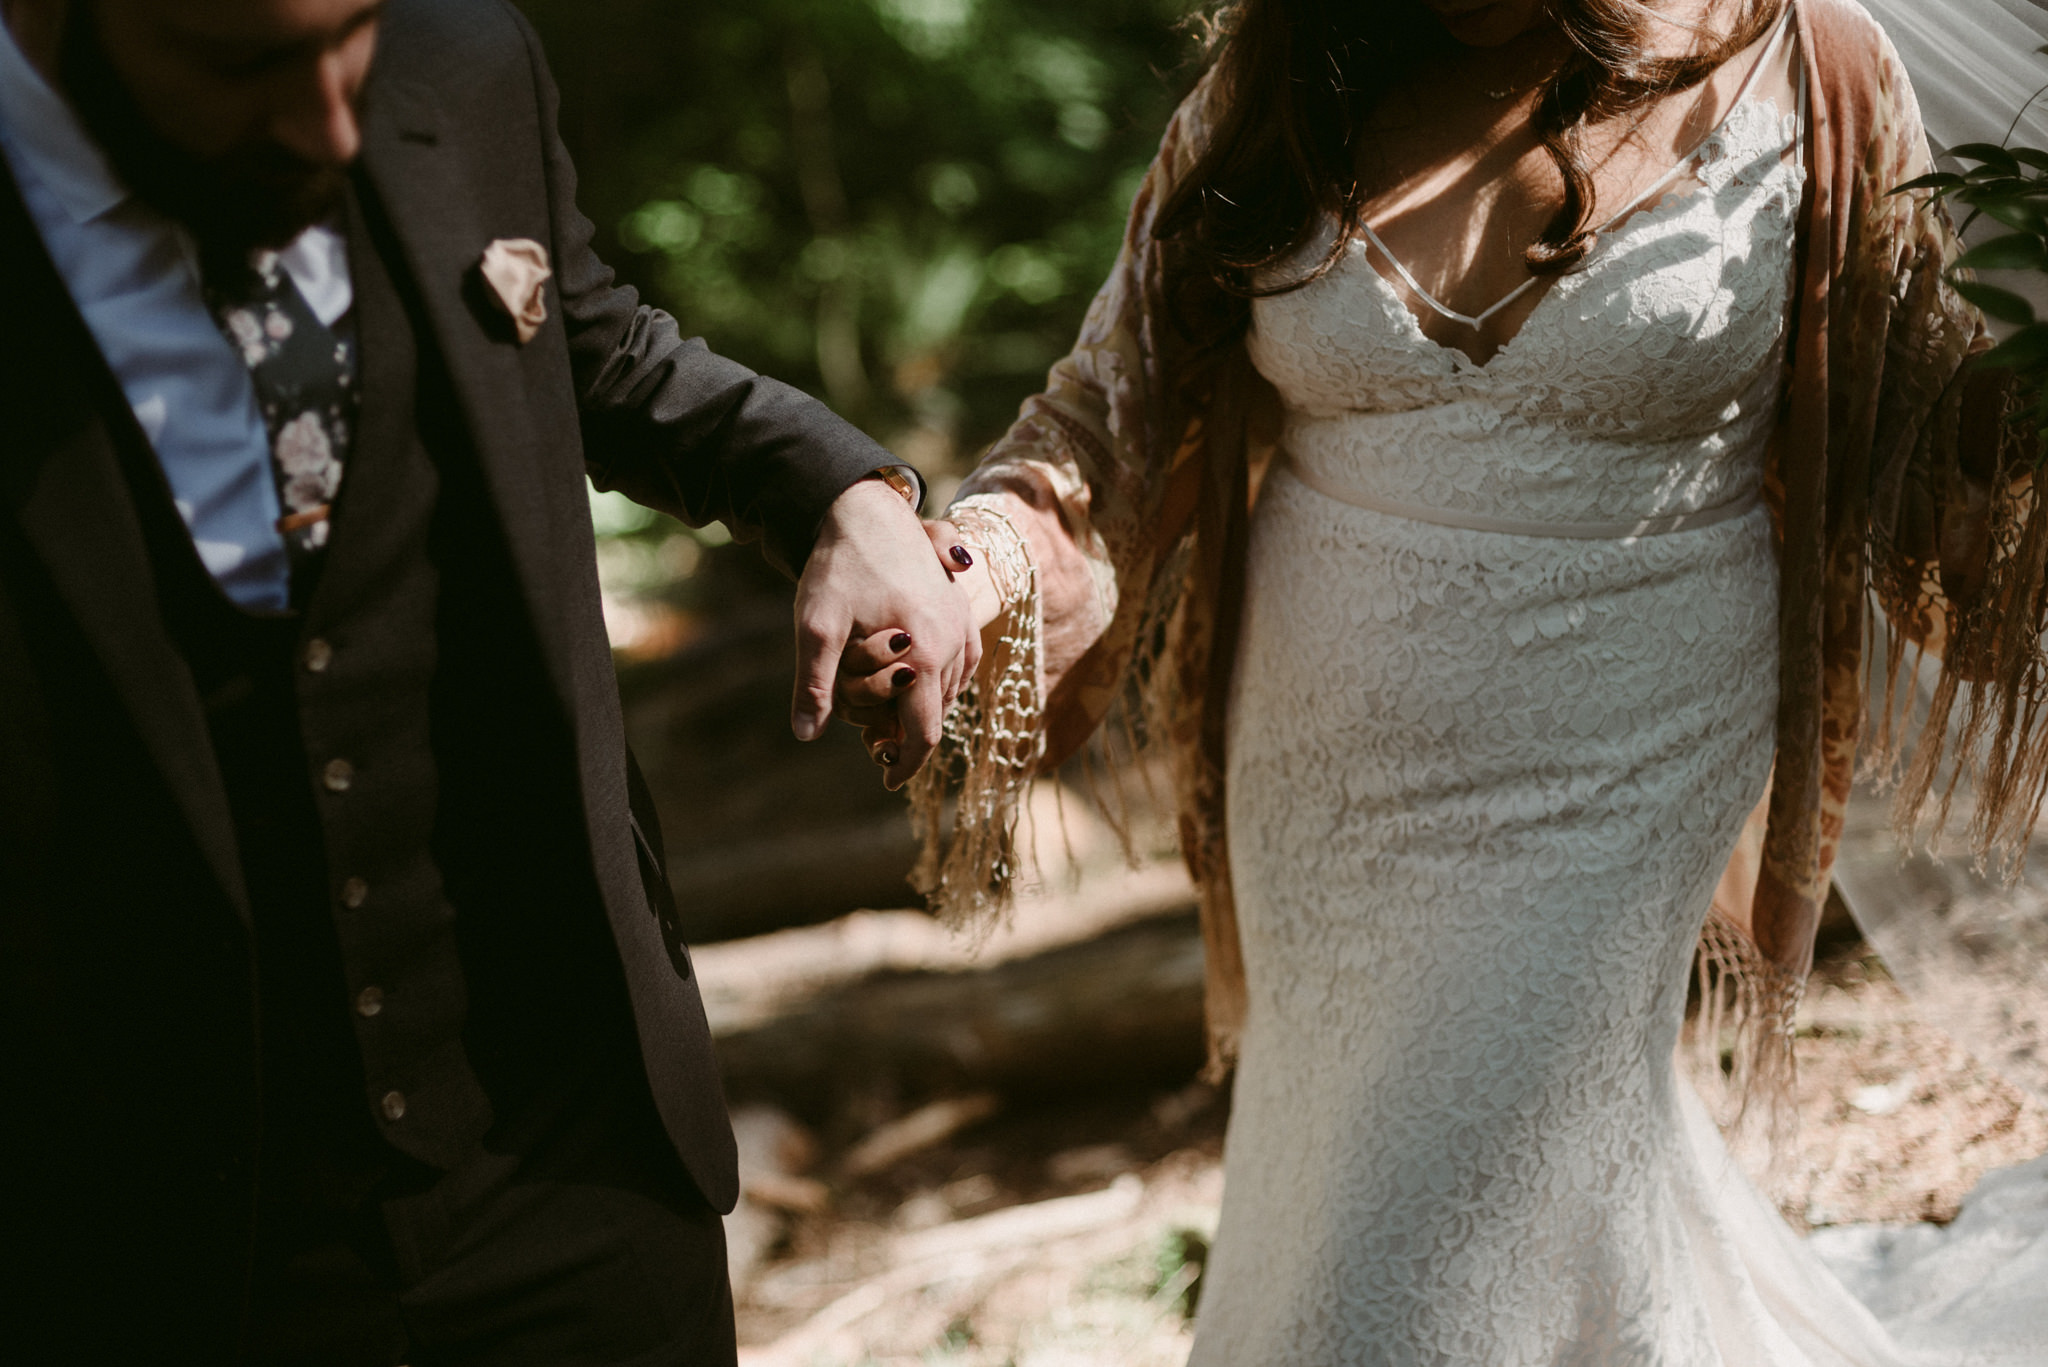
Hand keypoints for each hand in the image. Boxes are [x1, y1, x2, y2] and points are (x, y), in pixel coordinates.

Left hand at [792, 480, 978, 787]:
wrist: (864, 509)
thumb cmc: (837, 567)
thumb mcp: (815, 627)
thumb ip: (814, 684)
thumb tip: (805, 734)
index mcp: (923, 653)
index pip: (924, 732)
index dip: (906, 765)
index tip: (886, 782)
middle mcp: (953, 643)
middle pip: (936, 714)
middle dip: (904, 732)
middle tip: (868, 738)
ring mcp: (962, 625)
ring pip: (949, 691)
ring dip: (918, 705)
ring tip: (881, 703)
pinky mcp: (962, 610)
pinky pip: (959, 664)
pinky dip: (936, 681)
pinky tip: (909, 675)